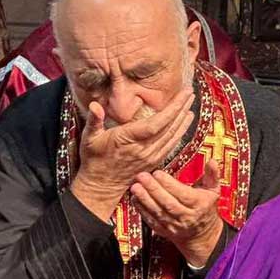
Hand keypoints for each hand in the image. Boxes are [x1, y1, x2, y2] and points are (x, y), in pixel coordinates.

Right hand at [71, 89, 195, 220]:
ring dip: (183, 120)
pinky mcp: (153, 161)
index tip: (181, 96)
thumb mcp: (89, 138)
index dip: (171, 110)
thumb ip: (94, 121)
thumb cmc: (94, 159)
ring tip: (190, 104)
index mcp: (128, 139)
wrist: (101, 185)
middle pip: (168, 128)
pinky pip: (170, 145)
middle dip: (181, 109)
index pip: (155, 124)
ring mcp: (150, 157)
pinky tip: (185, 123)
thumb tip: (94, 105)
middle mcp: (143, 149)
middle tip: (190, 93)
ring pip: (172, 137)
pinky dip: (179, 133)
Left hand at [131, 159, 223, 268]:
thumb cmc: (206, 207)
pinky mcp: (164, 231)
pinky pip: (152, 221)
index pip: (183, 195)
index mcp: (199, 205)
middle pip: (168, 204)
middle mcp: (187, 217)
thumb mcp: (213, 190)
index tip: (157, 173)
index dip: (169, 184)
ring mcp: (175, 226)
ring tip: (135, 187)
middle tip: (142, 176)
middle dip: (153, 189)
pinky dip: (142, 210)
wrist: (201, 234)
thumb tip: (212, 161)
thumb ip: (212, 175)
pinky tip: (135, 199)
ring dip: (145, 199)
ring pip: (158, 212)